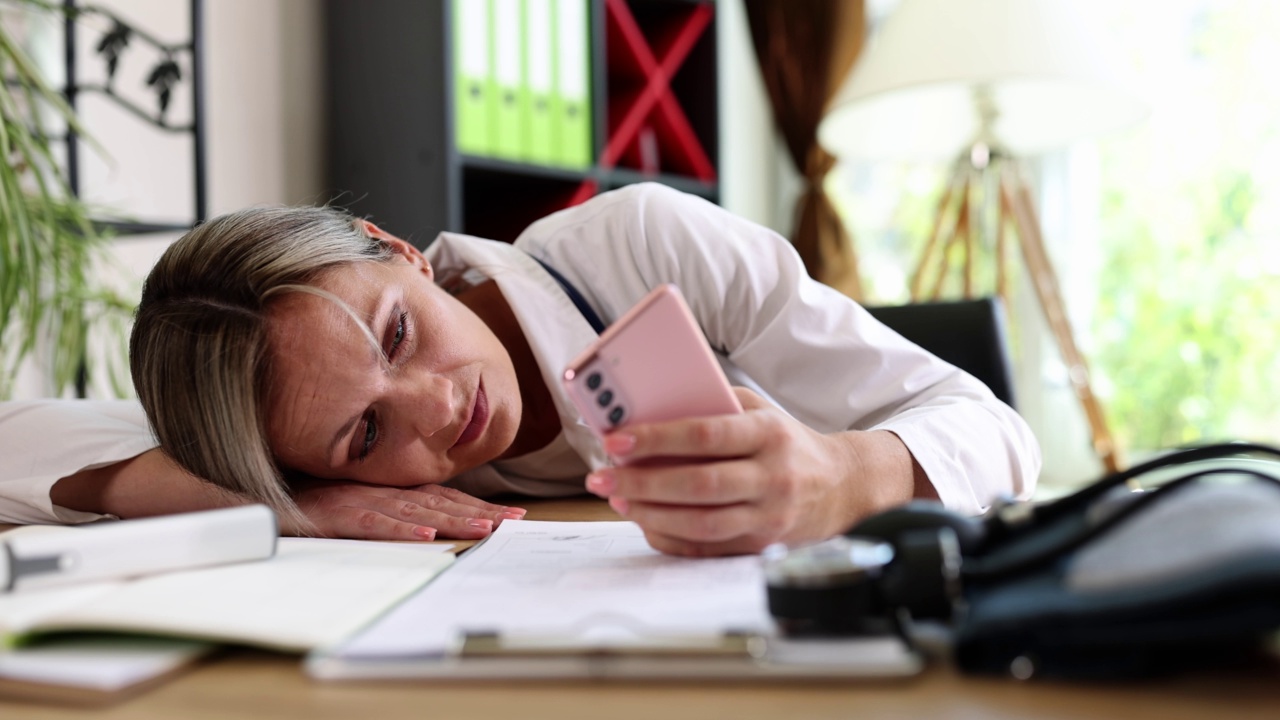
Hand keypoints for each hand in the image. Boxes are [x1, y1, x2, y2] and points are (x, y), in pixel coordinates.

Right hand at [290, 479, 526, 540]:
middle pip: (439, 502)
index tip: (512, 517)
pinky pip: (373, 523)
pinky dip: (400, 528)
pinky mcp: (336, 515)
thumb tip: (430, 527)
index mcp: (389, 490)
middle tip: (514, 522)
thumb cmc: (309, 502)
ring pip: (414, 510)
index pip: (444, 499)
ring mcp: (359, 501)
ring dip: (451, 520)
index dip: (478, 506)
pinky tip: (425, 535)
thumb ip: (390, 513)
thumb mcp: (357, 506)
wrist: (258, 495)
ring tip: (483, 529)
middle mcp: (381, 492)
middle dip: (479, 512)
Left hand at [585, 387, 918, 555]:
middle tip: (603, 477)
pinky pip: (707, 548)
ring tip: (618, 499)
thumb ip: (714, 406)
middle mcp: (773, 477)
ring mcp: (769, 516)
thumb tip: (650, 411)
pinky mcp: (761, 545)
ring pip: (701, 523)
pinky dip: (670, 537)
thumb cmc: (786, 442)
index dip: (658, 439)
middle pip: (699, 485)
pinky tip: (645, 521)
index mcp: (769, 434)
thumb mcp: (760, 411)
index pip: (706, 435)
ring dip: (651, 513)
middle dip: (643, 482)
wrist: (842, 486)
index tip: (617, 439)